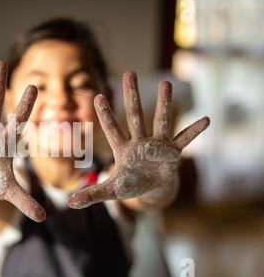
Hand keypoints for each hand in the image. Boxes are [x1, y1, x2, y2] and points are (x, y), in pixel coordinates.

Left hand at [68, 71, 209, 208]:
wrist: (151, 187)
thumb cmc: (129, 184)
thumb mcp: (110, 191)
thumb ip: (91, 194)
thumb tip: (70, 203)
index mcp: (123, 149)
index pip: (111, 130)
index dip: (105, 115)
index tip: (97, 96)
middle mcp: (139, 142)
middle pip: (135, 116)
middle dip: (132, 96)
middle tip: (129, 73)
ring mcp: (157, 144)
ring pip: (159, 121)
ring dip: (163, 104)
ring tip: (166, 84)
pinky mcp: (172, 152)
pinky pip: (184, 140)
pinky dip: (194, 131)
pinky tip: (206, 119)